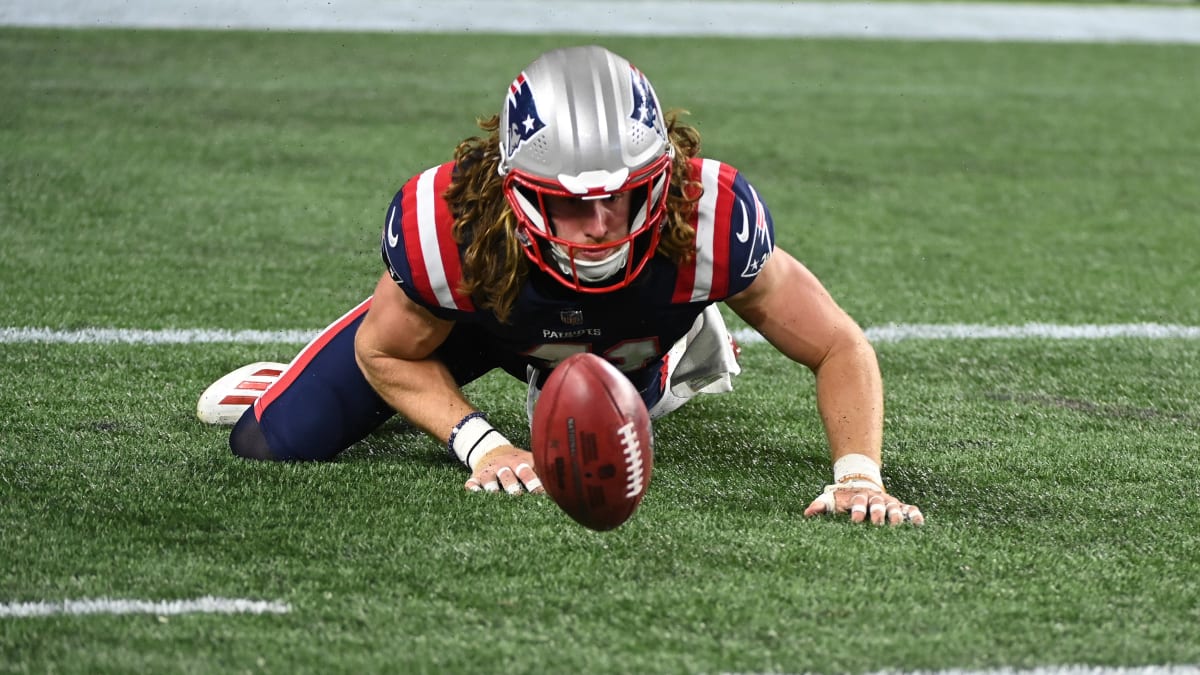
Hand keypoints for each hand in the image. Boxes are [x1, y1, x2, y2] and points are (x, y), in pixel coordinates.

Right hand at [463, 445, 543, 494]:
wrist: (492, 450)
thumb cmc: (518, 463)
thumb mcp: (530, 462)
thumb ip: (543, 472)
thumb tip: (563, 489)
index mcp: (521, 463)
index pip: (529, 472)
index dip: (535, 482)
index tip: (540, 493)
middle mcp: (505, 466)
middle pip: (509, 475)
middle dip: (513, 485)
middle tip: (517, 495)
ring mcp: (490, 471)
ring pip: (490, 479)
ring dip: (492, 487)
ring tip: (495, 494)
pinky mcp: (476, 476)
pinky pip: (472, 482)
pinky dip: (472, 487)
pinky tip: (473, 491)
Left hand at [803, 485, 924, 525]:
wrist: (860, 482)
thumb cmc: (844, 497)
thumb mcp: (831, 499)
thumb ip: (820, 505)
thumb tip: (806, 513)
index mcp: (858, 497)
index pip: (858, 503)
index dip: (857, 511)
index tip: (855, 521)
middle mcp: (874, 498)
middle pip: (877, 505)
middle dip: (877, 514)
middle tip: (877, 523)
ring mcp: (888, 502)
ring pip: (894, 507)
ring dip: (896, 516)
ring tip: (897, 525)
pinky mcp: (899, 506)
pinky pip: (909, 509)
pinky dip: (914, 515)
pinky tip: (919, 524)